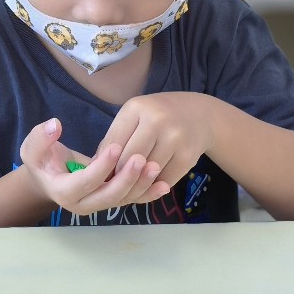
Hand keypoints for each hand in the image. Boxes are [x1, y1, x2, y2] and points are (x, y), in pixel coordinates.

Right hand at [19, 118, 168, 214]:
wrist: (49, 176)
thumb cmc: (42, 160)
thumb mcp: (32, 148)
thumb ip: (41, 137)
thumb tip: (54, 125)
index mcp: (62, 192)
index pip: (84, 182)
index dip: (101, 167)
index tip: (115, 147)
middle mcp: (83, 204)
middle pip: (108, 197)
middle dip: (126, 180)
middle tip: (141, 159)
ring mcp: (99, 204)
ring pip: (123, 200)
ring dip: (141, 186)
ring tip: (156, 167)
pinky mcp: (111, 200)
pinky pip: (131, 199)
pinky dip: (147, 193)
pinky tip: (163, 183)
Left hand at [99, 92, 215, 187]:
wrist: (200, 114)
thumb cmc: (159, 116)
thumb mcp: (135, 116)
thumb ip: (115, 138)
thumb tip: (94, 168)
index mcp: (137, 107)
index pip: (113, 143)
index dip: (105, 164)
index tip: (101, 175)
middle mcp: (157, 120)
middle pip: (128, 160)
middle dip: (119, 176)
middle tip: (114, 185)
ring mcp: (175, 138)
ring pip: (146, 173)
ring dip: (137, 184)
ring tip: (130, 186)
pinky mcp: (188, 156)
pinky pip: (163, 180)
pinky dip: (154, 186)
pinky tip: (150, 184)